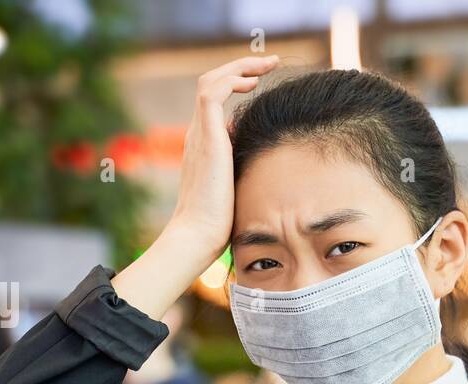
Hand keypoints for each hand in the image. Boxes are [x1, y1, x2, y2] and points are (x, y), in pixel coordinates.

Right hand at [169, 55, 278, 249]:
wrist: (198, 235)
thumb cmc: (219, 225)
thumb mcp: (237, 192)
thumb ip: (244, 173)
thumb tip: (264, 165)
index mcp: (204, 146)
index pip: (214, 102)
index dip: (236, 85)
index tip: (259, 83)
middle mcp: (198, 135)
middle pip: (212, 84)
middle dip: (240, 68)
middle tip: (269, 63)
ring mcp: (199, 134)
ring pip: (211, 81)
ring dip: (240, 67)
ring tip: (266, 64)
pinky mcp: (205, 136)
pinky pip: (212, 92)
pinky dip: (233, 80)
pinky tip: (253, 83)